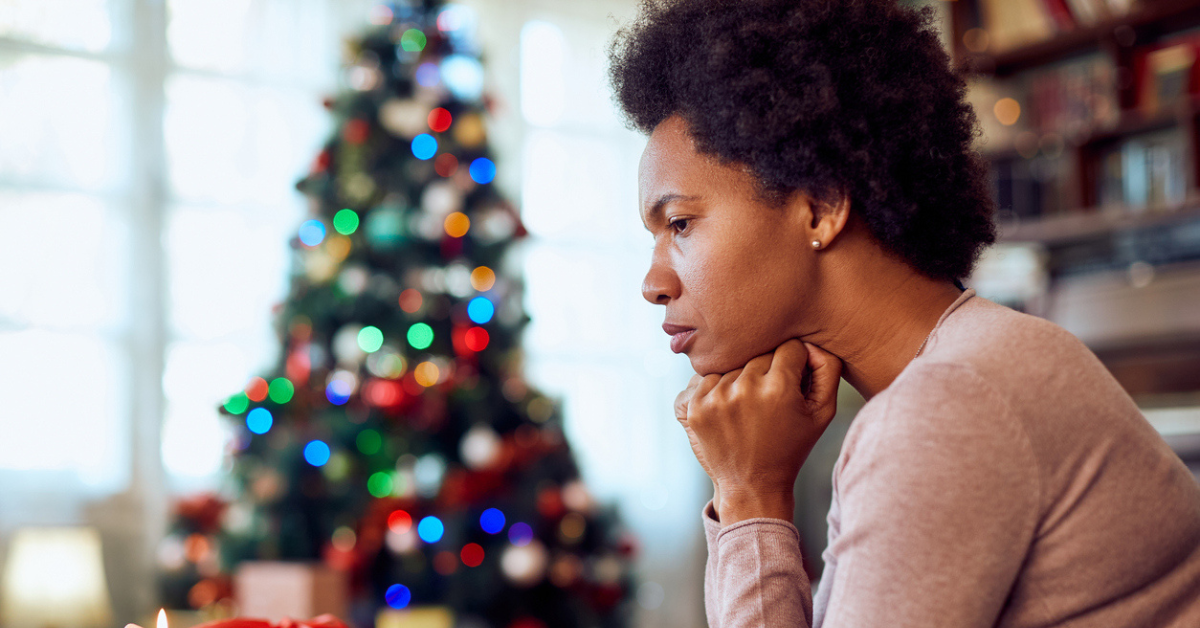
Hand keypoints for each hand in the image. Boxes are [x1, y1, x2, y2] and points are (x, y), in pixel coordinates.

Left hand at [675, 339, 842, 524]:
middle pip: (760, 353)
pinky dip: (716, 388)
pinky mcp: (693, 405)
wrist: (752, 486)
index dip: (796, 364)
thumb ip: (827, 369)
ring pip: (732, 364)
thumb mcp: (823, 413)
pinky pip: (705, 377)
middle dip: (769, 371)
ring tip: (749, 409)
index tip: (793, 384)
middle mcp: (744, 388)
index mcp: (778, 388)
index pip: (790, 347)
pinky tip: (728, 411)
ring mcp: (714, 397)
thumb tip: (811, 342)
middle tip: (770, 401)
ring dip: (741, 379)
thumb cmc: (791, 447)